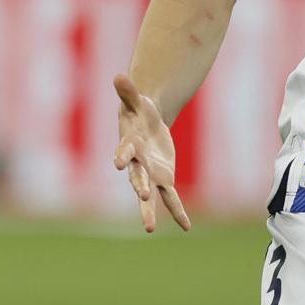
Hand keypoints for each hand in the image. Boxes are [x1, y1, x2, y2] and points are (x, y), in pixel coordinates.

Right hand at [112, 73, 191, 232]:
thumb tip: (119, 75)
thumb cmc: (137, 111)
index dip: (122, 155)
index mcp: (128, 144)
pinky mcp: (163, 178)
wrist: (144, 126)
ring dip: (150, 211)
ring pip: (150, 194)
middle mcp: (137, 163)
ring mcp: (149, 173)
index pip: (124, 150)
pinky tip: (186, 227)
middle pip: (137, 176)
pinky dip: (178, 212)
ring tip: (150, 229)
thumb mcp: (135, 101)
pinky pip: (171, 197)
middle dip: (140, 186)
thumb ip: (128, 91)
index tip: (117, 162)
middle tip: (143, 197)